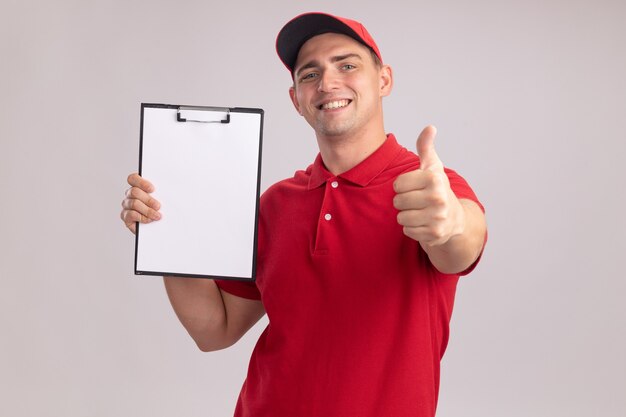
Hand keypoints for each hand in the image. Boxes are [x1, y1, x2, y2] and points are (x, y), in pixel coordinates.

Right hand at [120, 173, 160, 233]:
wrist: (161, 225)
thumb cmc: (163, 208)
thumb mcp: (166, 198)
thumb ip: (165, 191)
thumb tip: (172, 186)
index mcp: (138, 186)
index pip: (133, 178)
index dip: (141, 182)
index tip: (153, 189)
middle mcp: (130, 194)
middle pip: (134, 192)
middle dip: (148, 199)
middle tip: (158, 206)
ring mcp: (127, 205)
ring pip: (134, 203)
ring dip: (147, 210)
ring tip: (157, 216)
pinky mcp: (126, 216)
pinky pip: (131, 215)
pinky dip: (142, 217)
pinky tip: (150, 220)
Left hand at [393, 126, 464, 246]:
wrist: (455, 219)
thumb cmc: (437, 189)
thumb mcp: (432, 167)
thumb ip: (426, 147)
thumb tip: (430, 127)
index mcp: (434, 179)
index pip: (397, 184)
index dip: (402, 186)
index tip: (413, 186)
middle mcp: (438, 198)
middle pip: (397, 202)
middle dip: (403, 202)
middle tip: (416, 201)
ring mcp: (437, 217)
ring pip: (401, 218)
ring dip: (406, 216)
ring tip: (419, 212)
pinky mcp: (434, 234)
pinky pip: (407, 231)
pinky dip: (412, 228)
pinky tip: (423, 223)